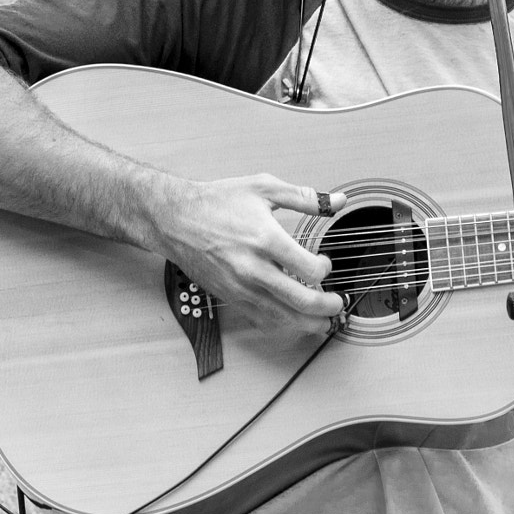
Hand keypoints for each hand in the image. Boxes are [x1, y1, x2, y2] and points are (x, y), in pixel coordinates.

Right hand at [151, 174, 345, 338]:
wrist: (175, 219)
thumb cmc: (216, 202)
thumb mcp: (263, 188)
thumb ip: (304, 197)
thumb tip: (337, 201)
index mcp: (266, 240)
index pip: (311, 270)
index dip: (326, 269)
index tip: (324, 263)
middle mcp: (254, 269)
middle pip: (303, 302)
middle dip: (328, 307)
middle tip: (337, 304)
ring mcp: (241, 287)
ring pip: (284, 319)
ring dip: (310, 323)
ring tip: (323, 321)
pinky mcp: (230, 297)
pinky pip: (261, 321)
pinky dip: (282, 325)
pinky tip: (291, 318)